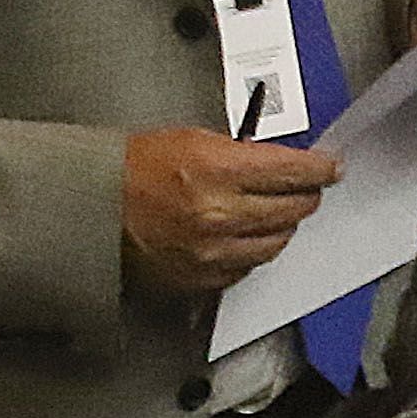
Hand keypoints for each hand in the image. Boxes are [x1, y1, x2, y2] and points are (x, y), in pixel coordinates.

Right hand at [119, 124, 341, 291]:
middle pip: (295, 208)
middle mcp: (220, 214)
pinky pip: (249, 266)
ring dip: (282, 224)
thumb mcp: (190, 140)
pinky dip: (253, 249)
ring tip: (273, 210)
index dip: (321, 168)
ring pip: (278, 240)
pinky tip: (244, 234)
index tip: (329, 167)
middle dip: (304, 194)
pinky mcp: (203, 277)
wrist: (87, 208)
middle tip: (304, 187)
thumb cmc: (129, 170)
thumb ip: (242, 154)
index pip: (296, 172)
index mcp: (218, 170)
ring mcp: (212, 251)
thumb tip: (282, 164)